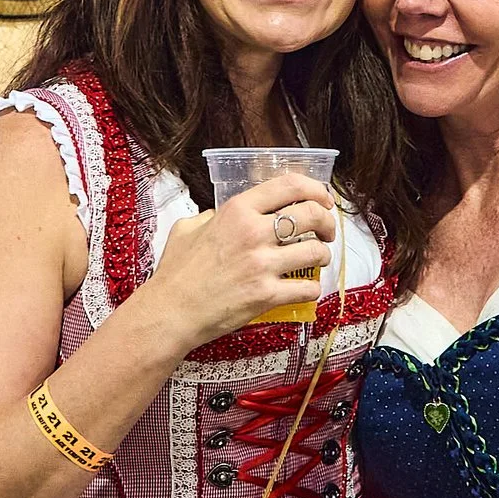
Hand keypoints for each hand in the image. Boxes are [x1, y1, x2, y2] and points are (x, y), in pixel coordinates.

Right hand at [144, 174, 337, 347]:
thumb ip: (211, 215)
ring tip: (318, 259)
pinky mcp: (267, 296)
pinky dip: (312, 288)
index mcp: (237, 210)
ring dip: (323, 255)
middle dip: (328, 222)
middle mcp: (253, 233)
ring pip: (316, 251)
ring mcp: (262, 265)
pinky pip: (308, 288)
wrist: (170, 312)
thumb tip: (221, 214)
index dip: (316, 189)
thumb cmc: (176, 272)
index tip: (323, 199)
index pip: (289, 185)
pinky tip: (305, 288)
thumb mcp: (188, 228)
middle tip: (326, 231)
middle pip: (312, 214)